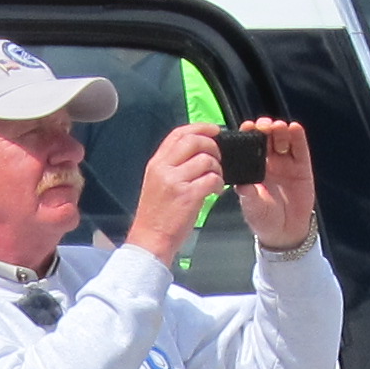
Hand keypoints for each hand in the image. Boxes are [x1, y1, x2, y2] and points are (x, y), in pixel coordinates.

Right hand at [128, 122, 222, 266]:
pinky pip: (212, 179)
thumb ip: (172, 166)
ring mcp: (175, 182)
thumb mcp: (157, 183)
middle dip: (212, 145)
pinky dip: (219, 183)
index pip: (178, 134)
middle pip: (194, 141)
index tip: (213, 130)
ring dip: (218, 168)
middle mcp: (164, 168)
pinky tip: (215, 191)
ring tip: (216, 180)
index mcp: (156, 163)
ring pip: (206, 160)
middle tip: (218, 158)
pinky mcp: (188, 196)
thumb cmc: (156, 216)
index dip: (199, 128)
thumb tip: (195, 153)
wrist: (150, 240)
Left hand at [231, 117, 316, 252]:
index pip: (249, 145)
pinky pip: (300, 148)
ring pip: (283, 139)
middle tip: (262, 126)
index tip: (246, 127)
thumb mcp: (252, 207)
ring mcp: (286, 162)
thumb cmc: (263, 218)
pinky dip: (298, 136)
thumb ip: (248, 195)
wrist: (285, 232)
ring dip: (280, 129)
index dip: (248, 134)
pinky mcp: (302, 166)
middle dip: (264, 128)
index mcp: (252, 167)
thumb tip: (242, 185)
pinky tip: (294, 128)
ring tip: (277, 127)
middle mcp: (269, 161)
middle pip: (267, 137)